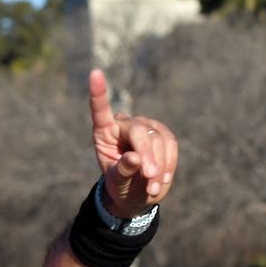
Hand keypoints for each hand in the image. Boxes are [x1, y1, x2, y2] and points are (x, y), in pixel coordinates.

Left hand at [88, 69, 176, 217]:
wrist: (137, 193)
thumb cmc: (120, 186)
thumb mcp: (117, 183)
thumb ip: (122, 170)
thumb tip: (136, 158)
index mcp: (104, 133)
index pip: (100, 110)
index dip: (98, 93)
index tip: (94, 73)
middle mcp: (124, 125)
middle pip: (138, 132)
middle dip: (147, 155)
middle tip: (149, 178)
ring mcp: (145, 127)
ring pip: (158, 139)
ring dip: (159, 165)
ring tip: (152, 188)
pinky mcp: (162, 133)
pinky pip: (171, 144)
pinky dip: (168, 164)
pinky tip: (161, 180)